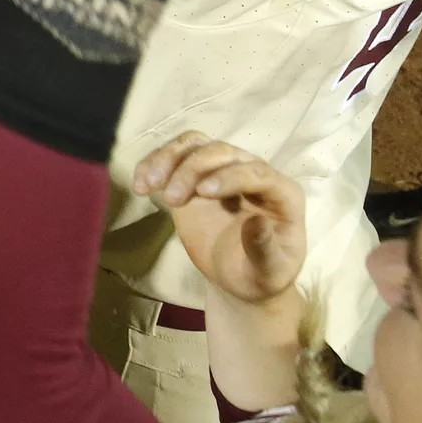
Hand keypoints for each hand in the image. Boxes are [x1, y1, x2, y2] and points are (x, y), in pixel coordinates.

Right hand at [134, 132, 306, 306]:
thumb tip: (256, 223)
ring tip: (148, 184)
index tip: (202, 192)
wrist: (240, 277)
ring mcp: (222, 171)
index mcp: (281, 193)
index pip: (255, 172)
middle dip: (193, 169)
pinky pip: (175, 156)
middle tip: (171, 200)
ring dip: (168, 158)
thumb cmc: (262, 274)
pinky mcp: (195, 176)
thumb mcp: (270, 271)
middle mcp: (253, 173)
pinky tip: (140, 183)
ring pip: (195, 145)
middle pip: (221, 152)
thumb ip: (265, 249)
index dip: (229, 177)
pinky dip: (154, 163)